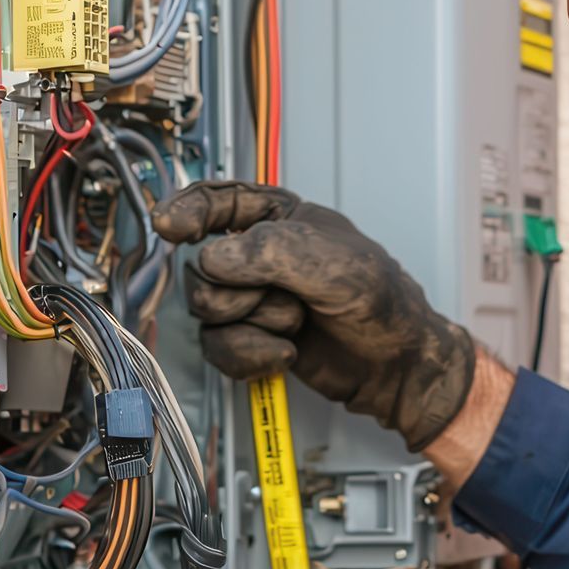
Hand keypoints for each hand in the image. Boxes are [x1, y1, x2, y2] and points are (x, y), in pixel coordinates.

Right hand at [150, 181, 476, 451]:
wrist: (397, 367)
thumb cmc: (383, 303)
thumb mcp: (336, 264)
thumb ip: (273, 252)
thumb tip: (213, 259)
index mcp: (281, 219)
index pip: (218, 201)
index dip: (188, 210)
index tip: (171, 226)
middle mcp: (258, 256)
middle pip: (202, 269)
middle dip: (244, 293)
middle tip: (292, 301)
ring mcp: (252, 299)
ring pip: (207, 312)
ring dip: (253, 325)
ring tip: (296, 325)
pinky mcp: (250, 339)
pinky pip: (217, 348)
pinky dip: (248, 356)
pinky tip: (285, 354)